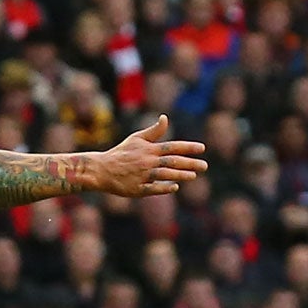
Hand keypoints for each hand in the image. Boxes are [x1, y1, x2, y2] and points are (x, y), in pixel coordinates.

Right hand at [90, 116, 207, 198]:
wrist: (102, 169)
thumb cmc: (121, 153)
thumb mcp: (137, 138)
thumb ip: (153, 131)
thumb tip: (165, 118)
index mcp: (149, 149)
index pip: (173, 146)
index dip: (188, 147)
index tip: (202, 149)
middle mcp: (148, 161)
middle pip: (173, 161)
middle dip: (190, 163)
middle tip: (205, 165)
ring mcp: (143, 175)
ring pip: (165, 174)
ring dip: (181, 174)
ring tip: (194, 175)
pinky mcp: (137, 189)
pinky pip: (153, 189)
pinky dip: (164, 187)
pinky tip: (175, 187)